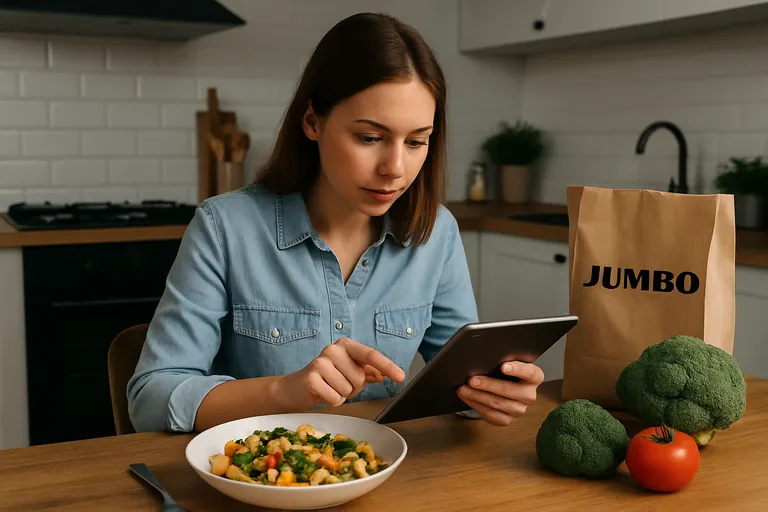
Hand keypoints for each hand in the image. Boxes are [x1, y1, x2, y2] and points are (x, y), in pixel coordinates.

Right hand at [276, 337, 405, 410]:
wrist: (296, 388)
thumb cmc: (326, 379)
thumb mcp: (349, 373)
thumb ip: (368, 372)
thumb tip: (383, 374)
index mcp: (346, 345)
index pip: (371, 355)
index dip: (388, 366)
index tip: (401, 377)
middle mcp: (333, 349)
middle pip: (360, 378)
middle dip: (353, 388)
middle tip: (339, 384)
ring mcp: (321, 362)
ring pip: (348, 389)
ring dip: (342, 395)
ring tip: (329, 388)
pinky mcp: (312, 377)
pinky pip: (335, 398)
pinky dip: (332, 401)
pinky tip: (322, 394)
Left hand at [456, 361, 543, 425]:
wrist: (503, 386)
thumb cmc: (503, 371)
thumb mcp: (506, 362)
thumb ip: (501, 359)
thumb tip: (483, 357)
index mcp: (534, 377)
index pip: (530, 372)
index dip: (517, 369)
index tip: (503, 366)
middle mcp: (530, 394)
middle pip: (510, 390)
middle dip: (488, 385)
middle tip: (472, 380)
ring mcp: (520, 409)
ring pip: (498, 404)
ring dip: (478, 396)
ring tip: (463, 389)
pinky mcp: (508, 420)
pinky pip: (492, 415)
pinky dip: (477, 406)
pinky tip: (467, 398)